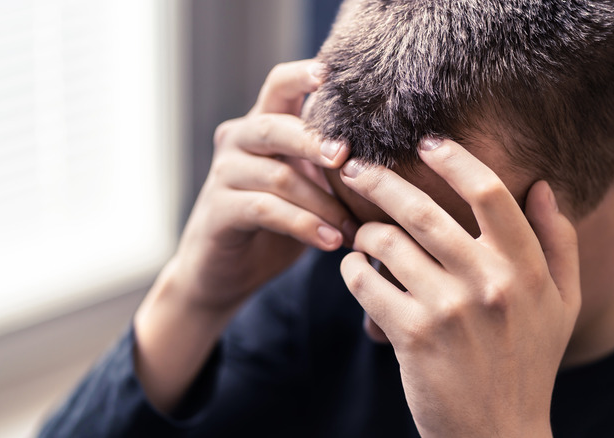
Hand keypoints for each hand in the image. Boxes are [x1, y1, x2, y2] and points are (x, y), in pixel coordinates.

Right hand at [133, 60, 355, 412]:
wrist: (225, 272)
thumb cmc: (277, 224)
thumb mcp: (307, 187)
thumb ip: (331, 166)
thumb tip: (395, 161)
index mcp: (262, 125)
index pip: (278, 85)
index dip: (302, 75)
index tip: (330, 73)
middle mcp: (237, 141)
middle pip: (275, 126)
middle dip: (317, 141)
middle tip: (348, 158)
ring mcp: (224, 174)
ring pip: (279, 176)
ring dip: (324, 203)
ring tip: (354, 228)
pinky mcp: (219, 211)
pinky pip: (266, 210)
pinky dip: (304, 225)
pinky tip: (332, 242)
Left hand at [338, 138, 580, 436]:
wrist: (497, 434)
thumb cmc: (529, 362)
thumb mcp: (564, 303)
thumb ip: (558, 242)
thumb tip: (541, 185)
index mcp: (525, 268)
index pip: (488, 192)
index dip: (453, 158)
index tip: (427, 142)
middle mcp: (488, 283)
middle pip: (422, 209)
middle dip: (379, 180)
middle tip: (355, 167)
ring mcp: (448, 310)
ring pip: (386, 243)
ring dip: (364, 232)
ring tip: (360, 235)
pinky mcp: (412, 336)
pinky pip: (366, 283)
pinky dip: (351, 270)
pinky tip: (354, 270)